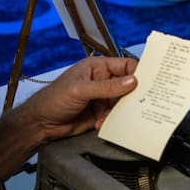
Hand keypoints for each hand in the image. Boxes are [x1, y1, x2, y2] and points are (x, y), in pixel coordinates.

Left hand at [18, 56, 137, 140]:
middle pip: (127, 86)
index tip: (148, 83)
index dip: (137, 73)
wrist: (41, 123)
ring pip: (122, 103)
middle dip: (132, 95)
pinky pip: (115, 116)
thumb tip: (132, 81)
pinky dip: (111, 121)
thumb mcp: (81, 90)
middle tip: (140, 103)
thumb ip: (107, 87)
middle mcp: (102, 81)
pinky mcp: (100, 113)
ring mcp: (102, 98)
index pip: (125, 66)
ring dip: (120, 111)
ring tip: (111, 116)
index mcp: (97, 68)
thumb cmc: (54, 99)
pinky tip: (100, 123)